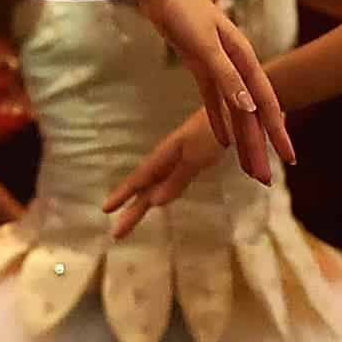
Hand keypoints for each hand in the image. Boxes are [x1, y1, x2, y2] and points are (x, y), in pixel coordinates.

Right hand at [97, 112, 221, 235]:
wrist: (236, 109)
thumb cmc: (214, 131)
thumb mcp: (195, 156)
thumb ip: (176, 179)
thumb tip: (154, 203)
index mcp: (165, 157)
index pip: (139, 180)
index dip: (122, 195)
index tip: (105, 210)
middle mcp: (169, 159)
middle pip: (145, 187)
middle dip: (131, 209)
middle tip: (118, 233)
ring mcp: (181, 157)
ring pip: (156, 183)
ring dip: (142, 200)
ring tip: (131, 216)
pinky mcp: (196, 157)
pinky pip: (170, 179)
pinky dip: (161, 190)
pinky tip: (161, 194)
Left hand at [130, 0, 291, 181]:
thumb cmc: (184, 11)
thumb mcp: (204, 46)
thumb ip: (226, 77)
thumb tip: (248, 107)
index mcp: (243, 60)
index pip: (265, 104)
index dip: (276, 132)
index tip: (289, 157)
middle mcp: (237, 66)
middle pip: (252, 113)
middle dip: (260, 146)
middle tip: (266, 177)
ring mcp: (220, 67)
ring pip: (235, 110)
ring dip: (242, 139)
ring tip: (249, 167)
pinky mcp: (201, 66)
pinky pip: (213, 100)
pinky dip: (218, 120)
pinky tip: (222, 142)